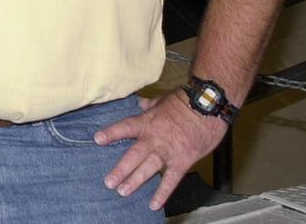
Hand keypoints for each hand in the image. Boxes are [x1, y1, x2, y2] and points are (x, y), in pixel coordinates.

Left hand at [94, 92, 228, 210]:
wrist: (209, 107)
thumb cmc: (185, 102)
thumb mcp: (162, 100)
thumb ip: (149, 105)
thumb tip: (140, 103)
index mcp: (147, 121)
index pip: (125, 127)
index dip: (111, 133)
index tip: (97, 140)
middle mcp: (154, 138)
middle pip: (134, 155)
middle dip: (120, 169)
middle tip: (109, 182)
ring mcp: (168, 151)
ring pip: (148, 168)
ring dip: (135, 181)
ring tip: (122, 191)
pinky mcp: (182, 161)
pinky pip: (171, 179)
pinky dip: (162, 192)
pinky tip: (154, 204)